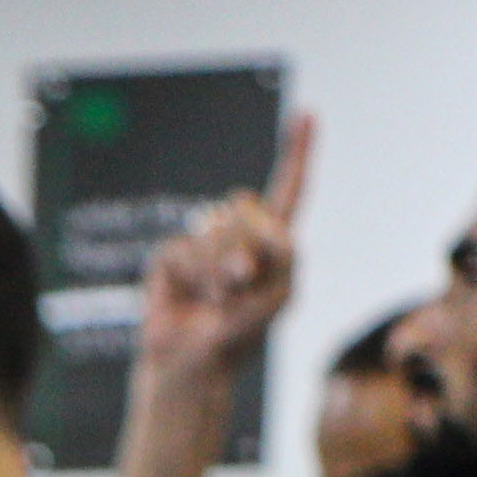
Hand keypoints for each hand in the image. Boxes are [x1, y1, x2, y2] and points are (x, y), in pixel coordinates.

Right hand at [133, 112, 310, 382]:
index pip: (288, 188)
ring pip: (214, 228)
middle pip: (245, 207)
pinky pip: (185, 247)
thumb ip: (282, 248)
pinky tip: (194, 296)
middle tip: (242, 287)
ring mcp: (202, 243)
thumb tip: (243, 216)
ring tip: (218, 298)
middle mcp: (237, 234)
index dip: (297, 151)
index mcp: (271, 241)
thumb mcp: (283, 291)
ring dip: (219, 268)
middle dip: (247, 246)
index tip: (305, 114)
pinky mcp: (170, 256)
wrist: (196, 362)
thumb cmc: (242, 333)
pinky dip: (194, 275)